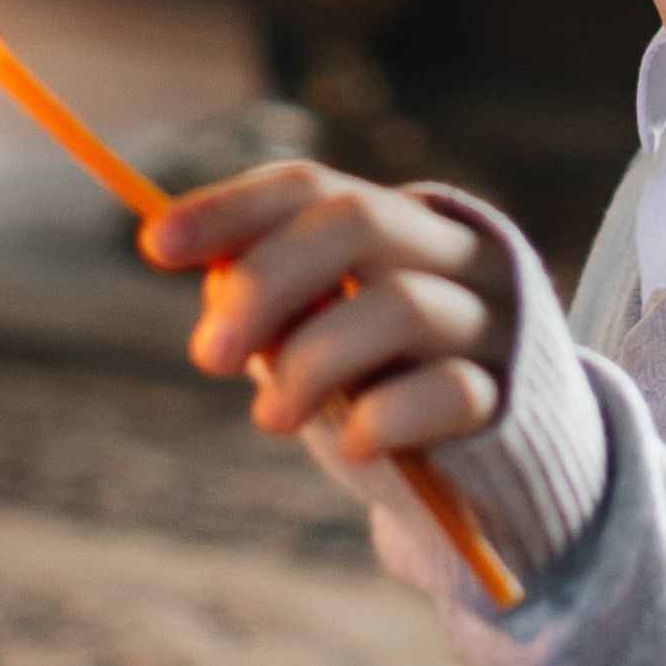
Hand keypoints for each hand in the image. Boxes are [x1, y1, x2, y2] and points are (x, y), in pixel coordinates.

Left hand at [143, 162, 515, 467]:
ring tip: (269, 417)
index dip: (231, 207)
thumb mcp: (323, 342)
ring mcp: (491, 323)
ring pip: (399, 305)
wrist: (497, 478)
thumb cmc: (390, 394)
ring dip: (311, 360)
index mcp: (403, 226)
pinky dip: (385, 415)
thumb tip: (214, 283)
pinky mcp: (510, 397)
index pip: (312, 187)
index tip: (155, 245)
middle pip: (357, 222)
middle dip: (266, 280)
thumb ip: (277, 309)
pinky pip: (448, 390)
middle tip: (205, 356)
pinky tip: (354, 443)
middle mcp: (454, 256)